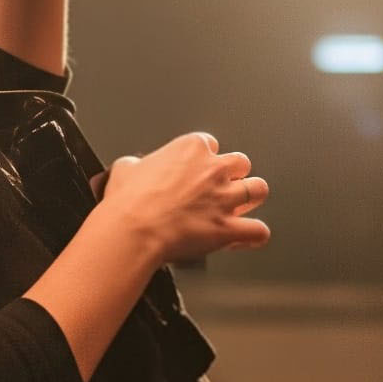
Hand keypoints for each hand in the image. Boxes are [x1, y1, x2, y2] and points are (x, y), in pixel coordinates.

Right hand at [97, 131, 270, 262]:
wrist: (133, 230)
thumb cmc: (127, 202)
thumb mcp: (124, 169)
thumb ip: (136, 165)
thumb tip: (133, 169)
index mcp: (190, 149)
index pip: (209, 143)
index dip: (203, 158)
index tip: (194, 169)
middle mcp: (213, 170)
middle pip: (241, 163)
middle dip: (233, 175)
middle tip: (219, 187)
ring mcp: (225, 199)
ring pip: (259, 190)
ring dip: (251, 198)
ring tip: (240, 207)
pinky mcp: (229, 228)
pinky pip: (259, 230)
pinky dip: (255, 235)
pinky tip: (246, 237)